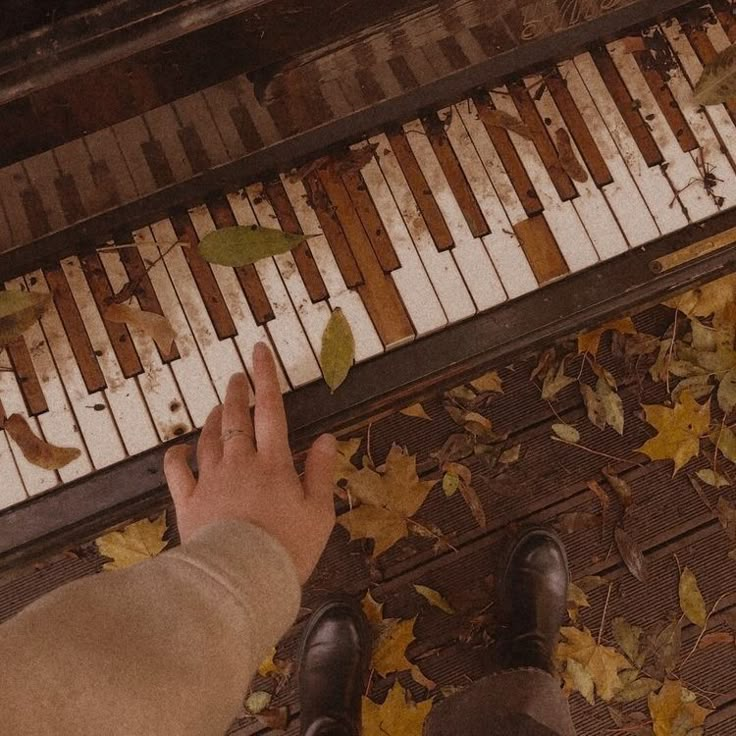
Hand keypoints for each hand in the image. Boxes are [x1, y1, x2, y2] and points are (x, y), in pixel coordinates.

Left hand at [164, 342, 336, 583]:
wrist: (241, 581)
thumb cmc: (287, 548)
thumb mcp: (319, 513)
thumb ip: (321, 472)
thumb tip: (328, 438)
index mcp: (274, 463)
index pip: (271, 409)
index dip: (266, 377)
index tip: (259, 350)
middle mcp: (240, 463)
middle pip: (236, 417)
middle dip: (236, 391)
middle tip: (237, 375)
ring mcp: (211, 480)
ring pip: (209, 438)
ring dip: (214, 418)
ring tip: (219, 407)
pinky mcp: (189, 501)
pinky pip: (178, 471)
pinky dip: (178, 455)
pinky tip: (180, 448)